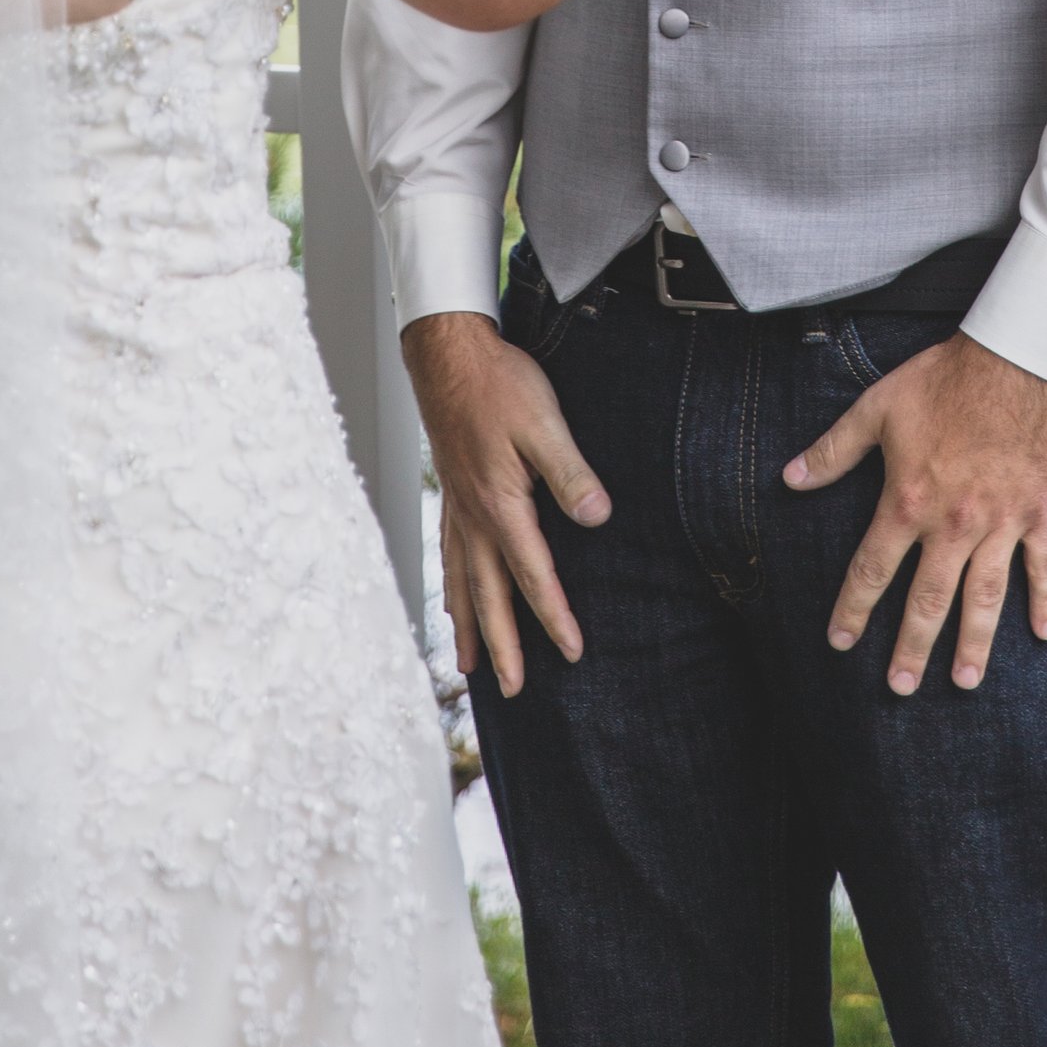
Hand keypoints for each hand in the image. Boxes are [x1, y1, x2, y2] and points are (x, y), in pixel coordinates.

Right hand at [404, 310, 611, 697]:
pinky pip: (448, 557)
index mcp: (501, 506)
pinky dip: (451, 589)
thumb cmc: (499, 385)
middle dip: (502, 646)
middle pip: (489, 595)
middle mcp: (474, 517)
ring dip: (470, 627)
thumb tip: (598, 519)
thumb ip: (570, 473)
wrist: (449, 354)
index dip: (555, 616)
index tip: (574, 652)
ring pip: (463, 582)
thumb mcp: (545, 423)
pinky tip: (452, 601)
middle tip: (512, 691)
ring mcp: (458, 508)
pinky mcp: (452, 494)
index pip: (533, 575)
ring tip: (470, 667)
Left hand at [784, 332, 1046, 694]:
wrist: (1015, 356)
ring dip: (973, 644)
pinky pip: (1044, 566)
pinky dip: (1046, 602)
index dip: (854, 608)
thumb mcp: (877, 407)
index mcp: (909, 501)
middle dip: (911, 647)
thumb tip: (789, 479)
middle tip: (899, 688)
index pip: (873, 569)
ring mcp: (1001, 522)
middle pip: (928, 600)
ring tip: (963, 682)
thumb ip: (833, 450)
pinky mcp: (1040, 511)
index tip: (840, 641)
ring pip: (985, 597)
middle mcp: (954, 524)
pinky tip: (1044, 635)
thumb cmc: (944, 378)